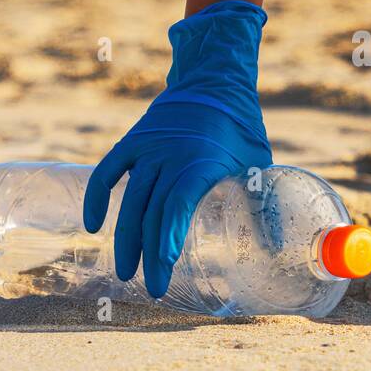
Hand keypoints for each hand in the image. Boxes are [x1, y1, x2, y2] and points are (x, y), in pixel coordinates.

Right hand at [83, 0, 272, 297]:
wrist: (214, 82)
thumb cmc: (241, 130)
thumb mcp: (258, 166)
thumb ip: (263, 206)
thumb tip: (276, 252)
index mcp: (201, 160)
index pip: (179, 203)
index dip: (170, 233)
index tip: (165, 263)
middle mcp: (169, 155)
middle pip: (153, 211)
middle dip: (150, 253)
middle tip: (153, 288)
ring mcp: (147, 148)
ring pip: (130, 199)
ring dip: (126, 238)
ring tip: (126, 272)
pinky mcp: (132, 142)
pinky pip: (107, 172)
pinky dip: (97, 197)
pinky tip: (93, 225)